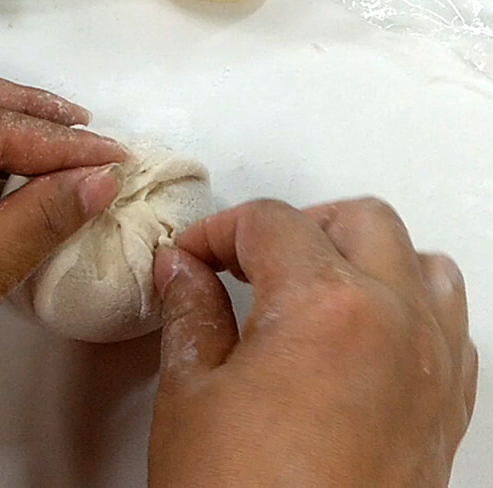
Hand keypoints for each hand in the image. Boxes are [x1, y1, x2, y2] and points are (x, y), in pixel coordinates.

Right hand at [150, 199, 477, 487]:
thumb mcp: (191, 393)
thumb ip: (190, 311)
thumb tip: (181, 270)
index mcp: (326, 307)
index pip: (270, 223)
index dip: (216, 231)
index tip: (191, 257)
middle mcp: (395, 324)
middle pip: (359, 219)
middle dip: (294, 226)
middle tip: (246, 260)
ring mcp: (431, 366)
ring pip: (420, 261)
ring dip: (364, 256)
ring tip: (311, 284)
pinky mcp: (444, 409)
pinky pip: (447, 323)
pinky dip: (407, 305)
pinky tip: (360, 333)